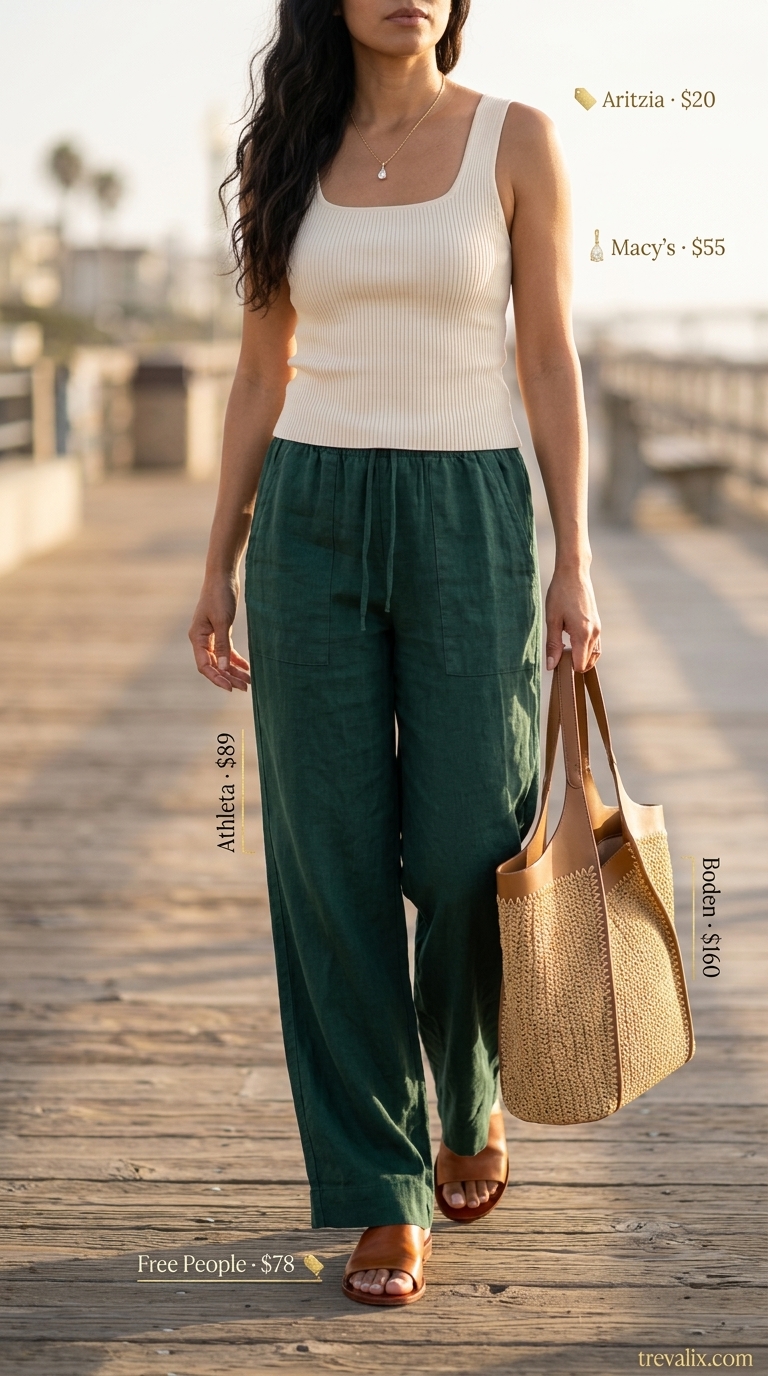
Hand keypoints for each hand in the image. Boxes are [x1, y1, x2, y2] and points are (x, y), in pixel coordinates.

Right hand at [189, 574, 250, 691]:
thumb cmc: (220, 596)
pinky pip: (226, 650)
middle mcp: (201, 639)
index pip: (205, 665)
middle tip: (245, 687)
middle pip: (214, 665)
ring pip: (221, 659)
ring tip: (248, 681)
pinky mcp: (220, 630)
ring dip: (233, 671)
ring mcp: (210, 636)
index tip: (231, 687)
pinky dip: (235, 659)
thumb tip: (223, 667)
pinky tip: (246, 668)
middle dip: (228, 677)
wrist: (222, 576)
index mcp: (197, 637)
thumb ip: (223, 645)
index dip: (217, 678)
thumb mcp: (222, 621)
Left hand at [544, 564, 600, 672]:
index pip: (580, 665)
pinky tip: (572, 645)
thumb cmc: (560, 594)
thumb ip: (553, 645)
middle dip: (574, 665)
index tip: (556, 664)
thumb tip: (551, 666)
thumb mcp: (552, 619)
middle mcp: (594, 633)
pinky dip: (586, 651)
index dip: (568, 669)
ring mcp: (598, 629)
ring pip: (594, 655)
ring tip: (564, 652)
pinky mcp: (598, 624)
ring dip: (581, 659)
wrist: (574, 573)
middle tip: (557, 657)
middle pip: (587, 662)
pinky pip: (595, 645)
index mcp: (583, 634)